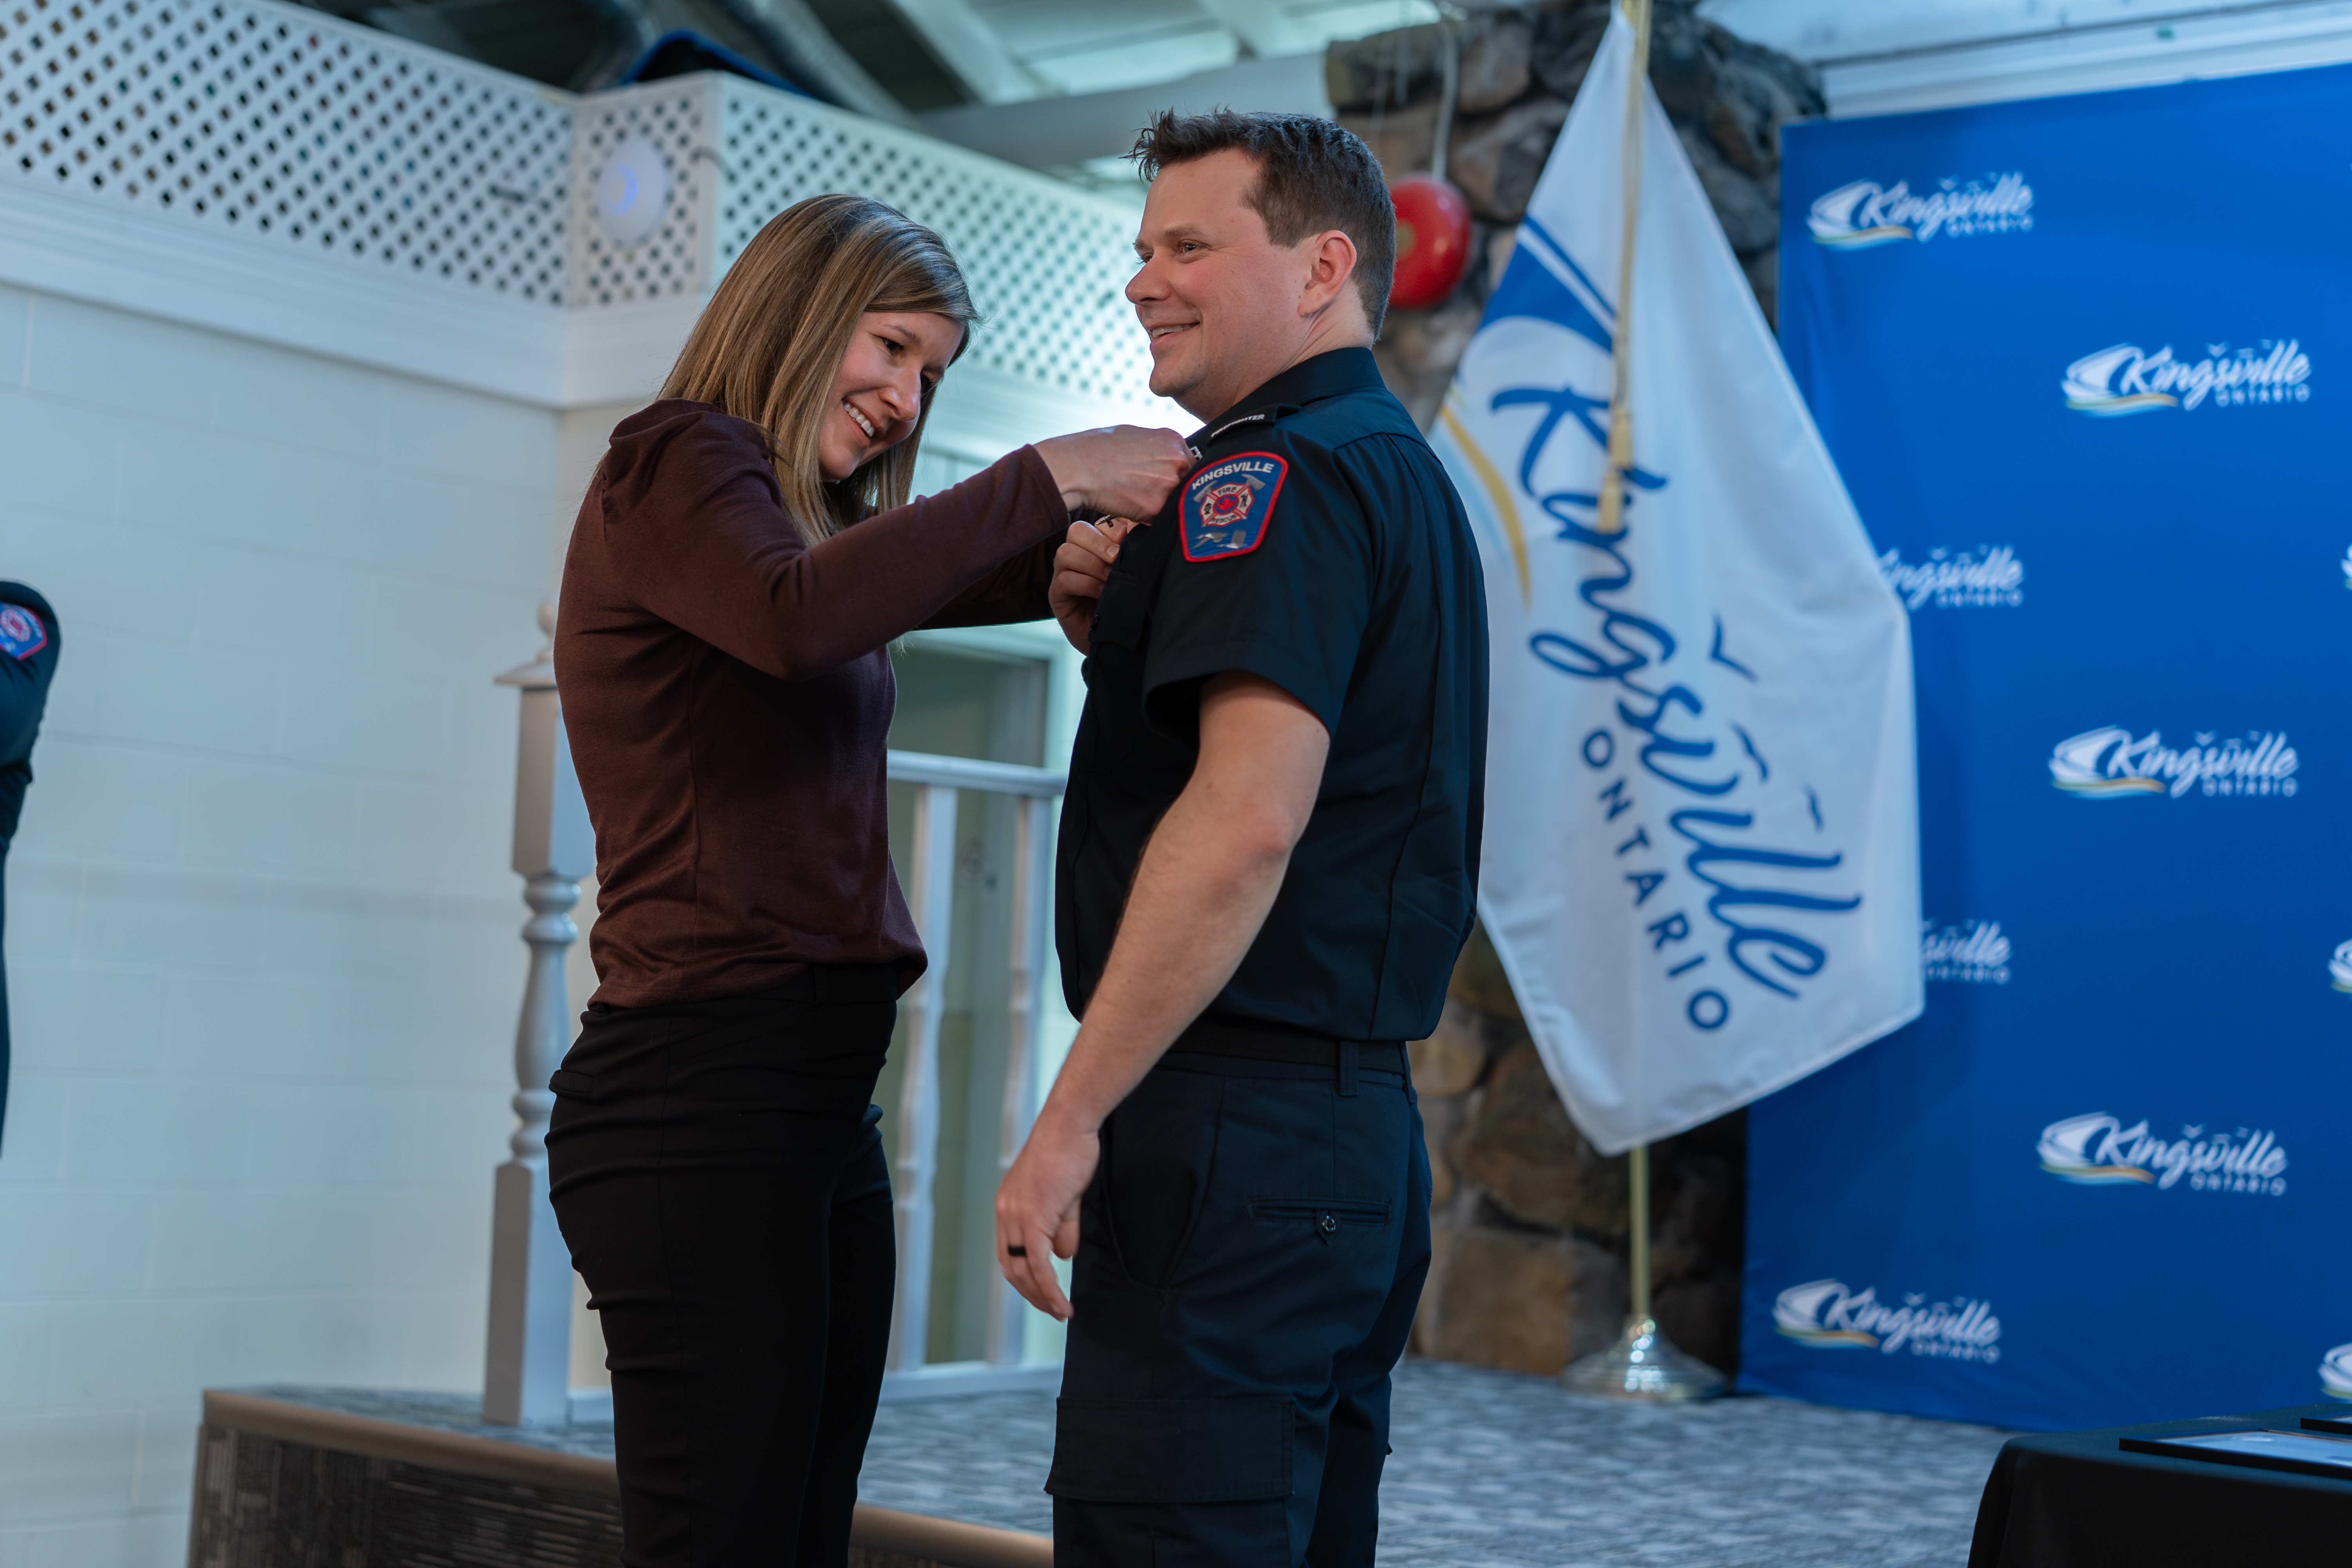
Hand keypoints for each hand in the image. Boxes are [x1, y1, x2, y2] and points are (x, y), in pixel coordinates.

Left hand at [994, 1108, 1098, 1320]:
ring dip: (1041, 1296)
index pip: (1008, 1254)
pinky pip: (1037, 1262)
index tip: (1043, 1295)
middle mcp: (1005, 1212)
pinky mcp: (1034, 1216)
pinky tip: (1061, 1301)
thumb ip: (1062, 1228)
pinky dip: (1048, 1287)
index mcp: (1008, 1206)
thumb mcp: (1066, 1197)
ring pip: (1023, 1270)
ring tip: (1060, 1311)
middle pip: (1010, 1268)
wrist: (1069, 1125)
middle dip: (1031, 1295)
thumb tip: (1063, 1256)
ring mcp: (1016, 1215)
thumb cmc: (1069, 1152)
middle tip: (1053, 1311)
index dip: (1024, 1279)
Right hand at [1033, 426, 1192, 518]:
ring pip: (1177, 503)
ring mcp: (1168, 485)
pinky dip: (1150, 519)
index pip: (1190, 465)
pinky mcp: (1155, 508)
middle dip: (1173, 492)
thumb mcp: (1135, 435)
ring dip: (1163, 507)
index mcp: (1173, 441)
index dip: (1177, 477)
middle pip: (1188, 484)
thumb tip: (1166, 460)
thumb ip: (1157, 448)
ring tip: (1140, 501)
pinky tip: (1134, 510)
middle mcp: (1177, 461)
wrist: (1078, 466)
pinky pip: (1161, 519)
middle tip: (1151, 495)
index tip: (1166, 484)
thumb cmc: (1098, 449)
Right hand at [1048, 517, 1140, 651]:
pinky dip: (1086, 583)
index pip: (1096, 523)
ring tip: (1110, 579)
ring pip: (1066, 553)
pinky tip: (1102, 593)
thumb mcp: (1134, 571)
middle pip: (1076, 531)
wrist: (1120, 639)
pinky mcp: (1057, 595)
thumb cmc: (1127, 602)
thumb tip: (1134, 527)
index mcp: (1096, 544)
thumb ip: (1133, 548)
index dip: (1112, 530)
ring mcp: (1063, 574)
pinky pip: (1064, 580)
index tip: (1128, 542)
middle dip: (1099, 542)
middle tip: (1116, 558)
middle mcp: (1077, 554)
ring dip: (1092, 564)